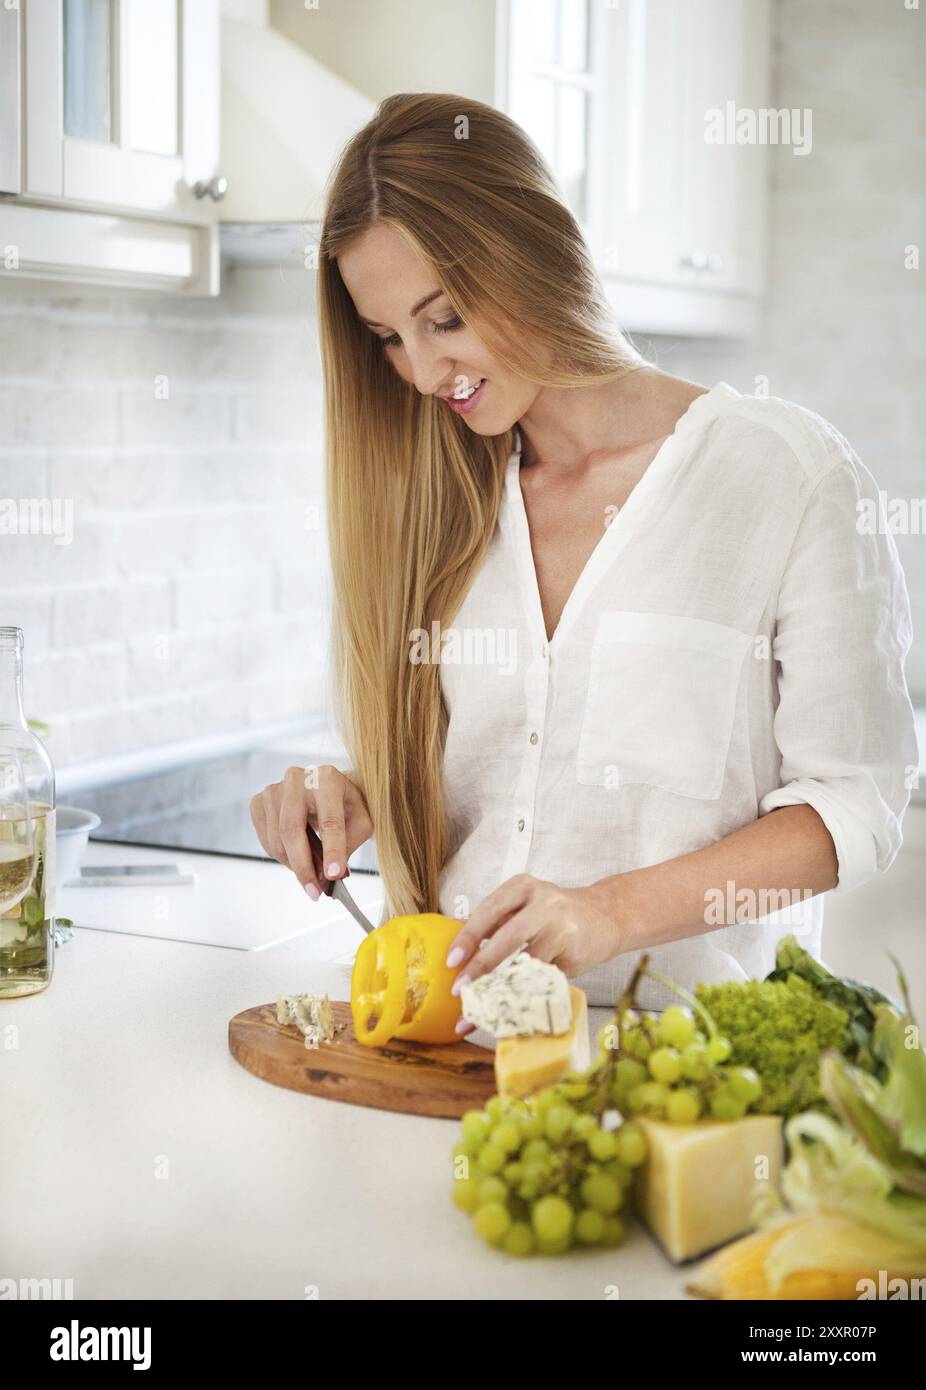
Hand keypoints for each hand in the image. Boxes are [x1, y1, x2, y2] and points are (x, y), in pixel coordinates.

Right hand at [249, 764, 372, 900]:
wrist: (325, 787)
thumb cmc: (345, 804)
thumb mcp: (360, 821)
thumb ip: (350, 845)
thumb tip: (332, 878)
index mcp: (327, 779)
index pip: (329, 820)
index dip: (332, 850)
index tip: (334, 875)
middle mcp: (296, 779)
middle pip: (292, 830)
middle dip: (303, 867)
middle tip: (315, 892)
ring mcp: (273, 789)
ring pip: (276, 840)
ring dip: (294, 865)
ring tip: (313, 875)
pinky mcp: (258, 802)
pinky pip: (265, 840)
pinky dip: (281, 857)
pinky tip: (297, 857)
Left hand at [445, 874, 620, 1030]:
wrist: (605, 916)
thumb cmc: (555, 912)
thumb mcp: (524, 903)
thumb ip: (493, 918)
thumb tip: (455, 937)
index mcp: (523, 887)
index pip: (489, 911)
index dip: (468, 937)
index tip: (451, 961)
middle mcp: (544, 904)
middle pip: (508, 937)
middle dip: (481, 966)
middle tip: (459, 990)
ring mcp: (562, 929)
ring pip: (527, 963)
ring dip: (502, 989)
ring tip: (481, 1009)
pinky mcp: (574, 954)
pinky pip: (543, 978)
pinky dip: (524, 994)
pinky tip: (510, 1008)